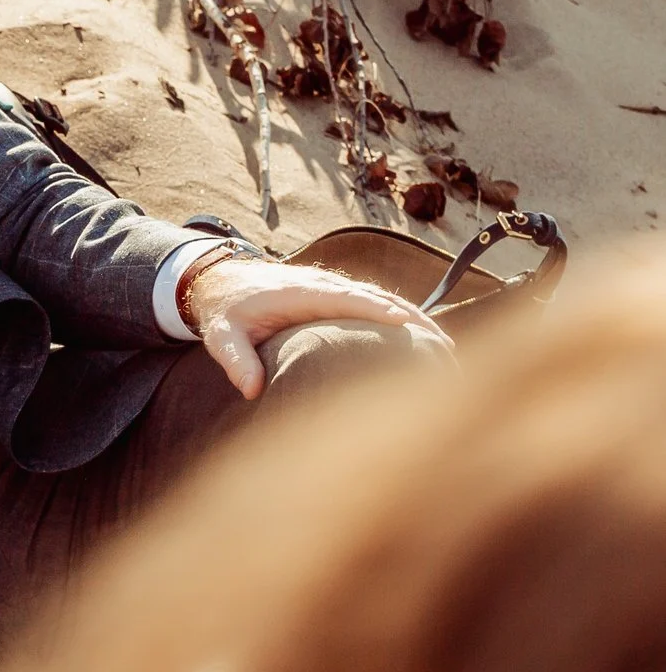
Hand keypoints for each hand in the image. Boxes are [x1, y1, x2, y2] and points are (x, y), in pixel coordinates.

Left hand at [184, 256, 451, 397]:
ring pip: (384, 301)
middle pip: (378, 299)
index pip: (346, 299)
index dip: (375, 309)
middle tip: (446, 347)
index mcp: (301, 293)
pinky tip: (427, 341)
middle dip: (413, 319)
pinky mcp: (338, 298)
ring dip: (417, 320)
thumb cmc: (225, 312)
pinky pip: (377, 305)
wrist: (222, 282)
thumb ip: (235, 359)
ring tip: (449, 348)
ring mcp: (335, 290)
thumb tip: (251, 389)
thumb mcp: (221, 335)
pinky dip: (404, 318)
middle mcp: (325, 287)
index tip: (404, 324)